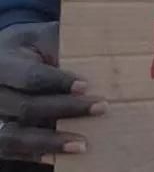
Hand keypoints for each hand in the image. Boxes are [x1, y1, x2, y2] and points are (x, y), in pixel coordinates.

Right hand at [0, 22, 105, 162]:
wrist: (7, 59)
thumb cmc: (34, 47)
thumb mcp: (44, 36)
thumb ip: (63, 42)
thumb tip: (107, 44)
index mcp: (4, 62)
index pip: (28, 76)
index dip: (57, 82)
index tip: (86, 85)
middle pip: (25, 107)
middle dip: (65, 109)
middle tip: (101, 107)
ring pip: (14, 135)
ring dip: (50, 141)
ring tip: (83, 144)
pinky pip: (13, 151)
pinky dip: (39, 154)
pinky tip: (66, 154)